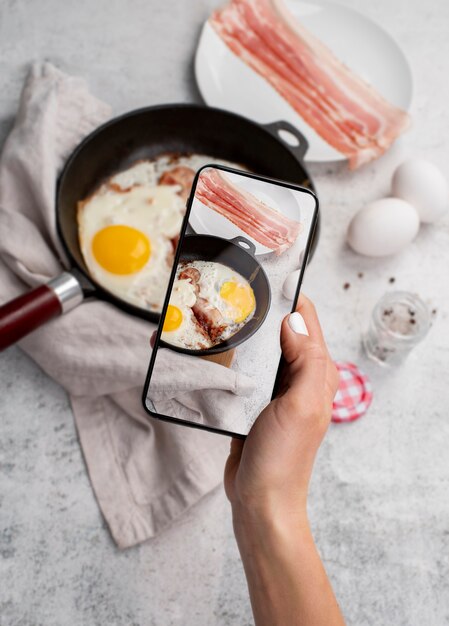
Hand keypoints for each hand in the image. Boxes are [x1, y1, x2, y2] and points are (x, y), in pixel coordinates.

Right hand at [224, 294, 338, 524]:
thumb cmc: (283, 458)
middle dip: (257, 311)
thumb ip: (306, 360)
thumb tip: (293, 320)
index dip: (287, 295)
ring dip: (238, 334)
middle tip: (227, 294)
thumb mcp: (301, 405)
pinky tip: (206, 351)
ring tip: (210, 316)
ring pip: (257, 349)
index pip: (304, 319)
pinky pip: (241, 371)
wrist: (260, 500)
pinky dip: (227, 359)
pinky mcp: (250, 401)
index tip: (262, 275)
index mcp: (316, 372)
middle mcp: (296, 376)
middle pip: (278, 331)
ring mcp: (272, 388)